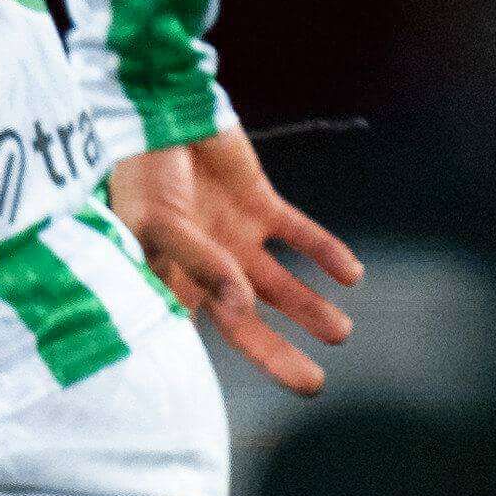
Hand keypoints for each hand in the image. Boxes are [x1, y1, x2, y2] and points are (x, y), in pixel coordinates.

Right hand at [106, 126, 360, 394]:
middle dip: (277, 352)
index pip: (197, 330)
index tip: (242, 390)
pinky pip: (298, 233)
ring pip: (277, 283)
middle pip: (245, 318)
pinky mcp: (259, 202)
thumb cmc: (144, 168)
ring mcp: (232, 233)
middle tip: (312, 385)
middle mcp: (204, 264)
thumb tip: (242, 305)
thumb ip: (202, 264)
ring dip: (309, 308)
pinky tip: (352, 274)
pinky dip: (324, 252)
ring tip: (340, 334)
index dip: (216, 361)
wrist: (164, 105)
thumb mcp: (160, 222)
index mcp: (169, 275)